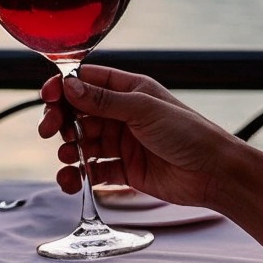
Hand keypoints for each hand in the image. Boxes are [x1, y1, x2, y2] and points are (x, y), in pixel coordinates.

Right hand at [39, 66, 249, 212]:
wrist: (214, 174)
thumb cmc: (188, 133)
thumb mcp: (143, 110)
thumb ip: (104, 101)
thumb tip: (69, 87)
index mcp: (129, 90)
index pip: (87, 82)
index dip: (65, 87)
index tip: (48, 97)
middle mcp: (122, 114)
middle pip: (79, 113)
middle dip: (61, 121)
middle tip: (49, 132)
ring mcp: (122, 143)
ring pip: (82, 143)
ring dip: (68, 150)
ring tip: (67, 158)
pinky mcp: (125, 170)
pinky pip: (93, 170)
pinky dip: (79, 175)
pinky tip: (72, 181)